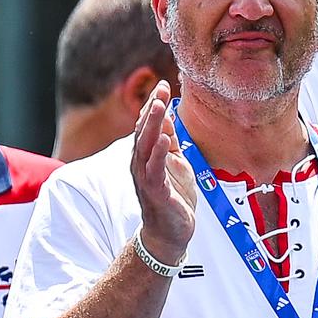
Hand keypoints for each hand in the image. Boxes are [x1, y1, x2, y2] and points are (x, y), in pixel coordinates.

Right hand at [129, 80, 199, 266]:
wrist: (171, 233)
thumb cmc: (173, 197)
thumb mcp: (176, 163)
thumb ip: (171, 141)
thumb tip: (169, 115)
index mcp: (146, 155)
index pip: (148, 125)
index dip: (155, 104)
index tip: (164, 84)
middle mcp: (141, 164)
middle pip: (144, 131)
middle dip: (152, 109)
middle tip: (161, 88)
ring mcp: (145, 178)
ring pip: (146, 146)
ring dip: (152, 125)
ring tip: (159, 105)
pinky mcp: (154, 192)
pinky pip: (154, 169)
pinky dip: (159, 153)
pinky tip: (165, 139)